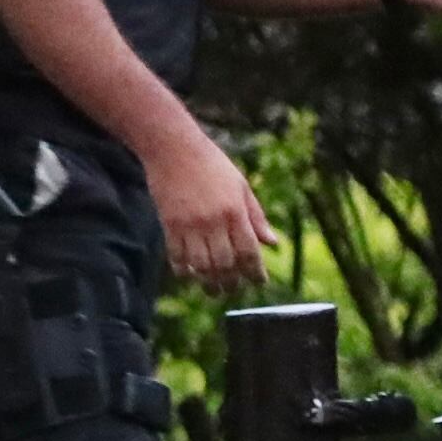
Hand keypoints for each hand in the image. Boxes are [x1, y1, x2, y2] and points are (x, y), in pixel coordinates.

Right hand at [151, 125, 278, 287]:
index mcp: (236, 211)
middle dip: (231, 281)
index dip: (255, 271)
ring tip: (213, 290)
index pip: (249, 250)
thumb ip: (256, 216)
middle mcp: (214, 221)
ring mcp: (189, 224)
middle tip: (233, 291)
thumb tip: (272, 243)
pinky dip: (184, 269)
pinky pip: (176, 255)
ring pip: (200, 264)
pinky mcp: (168, 224)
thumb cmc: (213, 166)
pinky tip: (190, 276)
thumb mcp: (242, 187)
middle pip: (224, 262)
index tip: (259, 282)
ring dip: (208, 281)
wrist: (174, 150)